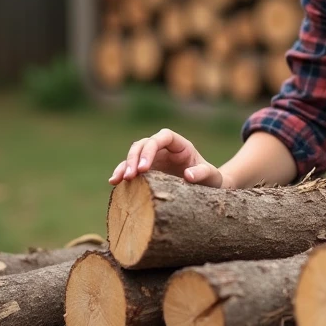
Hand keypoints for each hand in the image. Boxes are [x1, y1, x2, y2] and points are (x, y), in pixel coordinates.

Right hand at [108, 128, 223, 186]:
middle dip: (135, 158)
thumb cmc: (211, 179)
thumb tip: (188, 175)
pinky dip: (122, 173)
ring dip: (125, 165)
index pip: (163, 137)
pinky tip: (114, 182)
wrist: (207, 188)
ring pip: (134, 154)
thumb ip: (203, 173)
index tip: (145, 167)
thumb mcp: (212, 176)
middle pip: (144, 144)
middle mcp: (165, 149)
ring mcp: (154, 159)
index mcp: (180, 145)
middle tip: (131, 176)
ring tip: (118, 180)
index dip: (151, 148)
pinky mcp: (148, 170)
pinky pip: (132, 168)